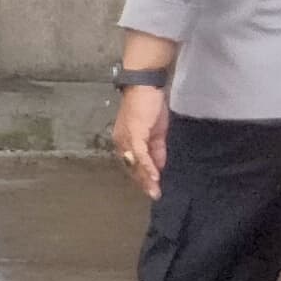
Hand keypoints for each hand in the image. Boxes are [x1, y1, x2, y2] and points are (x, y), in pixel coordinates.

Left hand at [108, 81, 170, 197]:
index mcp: (125, 141)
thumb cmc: (149, 106)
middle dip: (144, 182)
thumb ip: (156, 150)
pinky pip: (140, 153)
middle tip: (154, 195)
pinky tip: (155, 176)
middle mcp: (121, 142)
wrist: (145, 85)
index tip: (152, 189)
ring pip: (135, 163)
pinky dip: (148, 165)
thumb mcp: (156, 132)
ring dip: (146, 178)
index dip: (142, 177)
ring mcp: (126, 138)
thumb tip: (159, 166)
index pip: (132, 164)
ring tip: (155, 191)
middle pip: (132, 166)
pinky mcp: (134, 133)